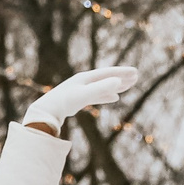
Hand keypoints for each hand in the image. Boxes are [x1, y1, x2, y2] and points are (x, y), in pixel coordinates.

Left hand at [22, 65, 138, 132]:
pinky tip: (114, 98)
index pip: (108, 73)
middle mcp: (84, 81)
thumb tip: (118, 81)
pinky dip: (107, 95)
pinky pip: (97, 95)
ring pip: (103, 86)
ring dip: (116, 86)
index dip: (122, 72)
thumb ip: (101, 89)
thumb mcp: (84, 95)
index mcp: (86, 78)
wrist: (46, 112)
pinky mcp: (79, 99)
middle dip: (122, 77)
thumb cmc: (64, 103)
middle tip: (137, 77)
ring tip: (128, 86)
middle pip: (107, 77)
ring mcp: (81, 90)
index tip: (136, 72)